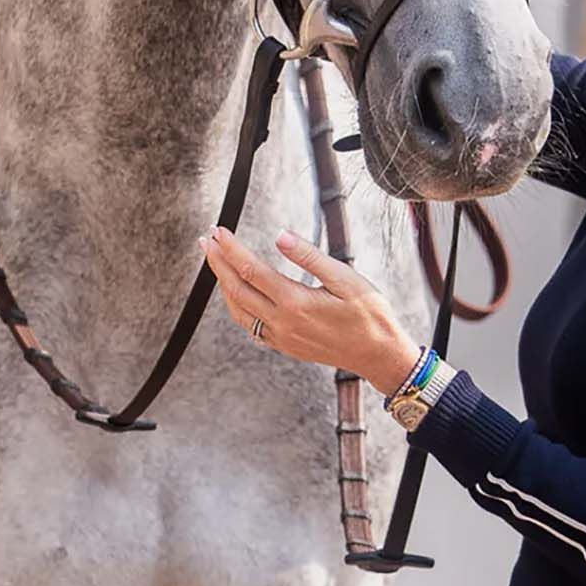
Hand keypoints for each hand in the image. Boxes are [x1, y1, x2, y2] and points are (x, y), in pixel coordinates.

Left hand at [198, 225, 422, 392]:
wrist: (379, 355)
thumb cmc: (369, 314)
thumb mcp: (346, 278)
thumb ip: (309, 257)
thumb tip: (280, 235)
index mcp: (295, 302)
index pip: (250, 269)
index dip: (231, 248)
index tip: (219, 230)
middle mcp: (282, 322)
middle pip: (236, 288)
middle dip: (217, 262)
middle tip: (205, 239)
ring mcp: (281, 337)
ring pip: (238, 310)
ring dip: (223, 284)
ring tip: (216, 262)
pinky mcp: (285, 346)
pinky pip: (250, 326)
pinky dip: (237, 307)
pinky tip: (238, 295)